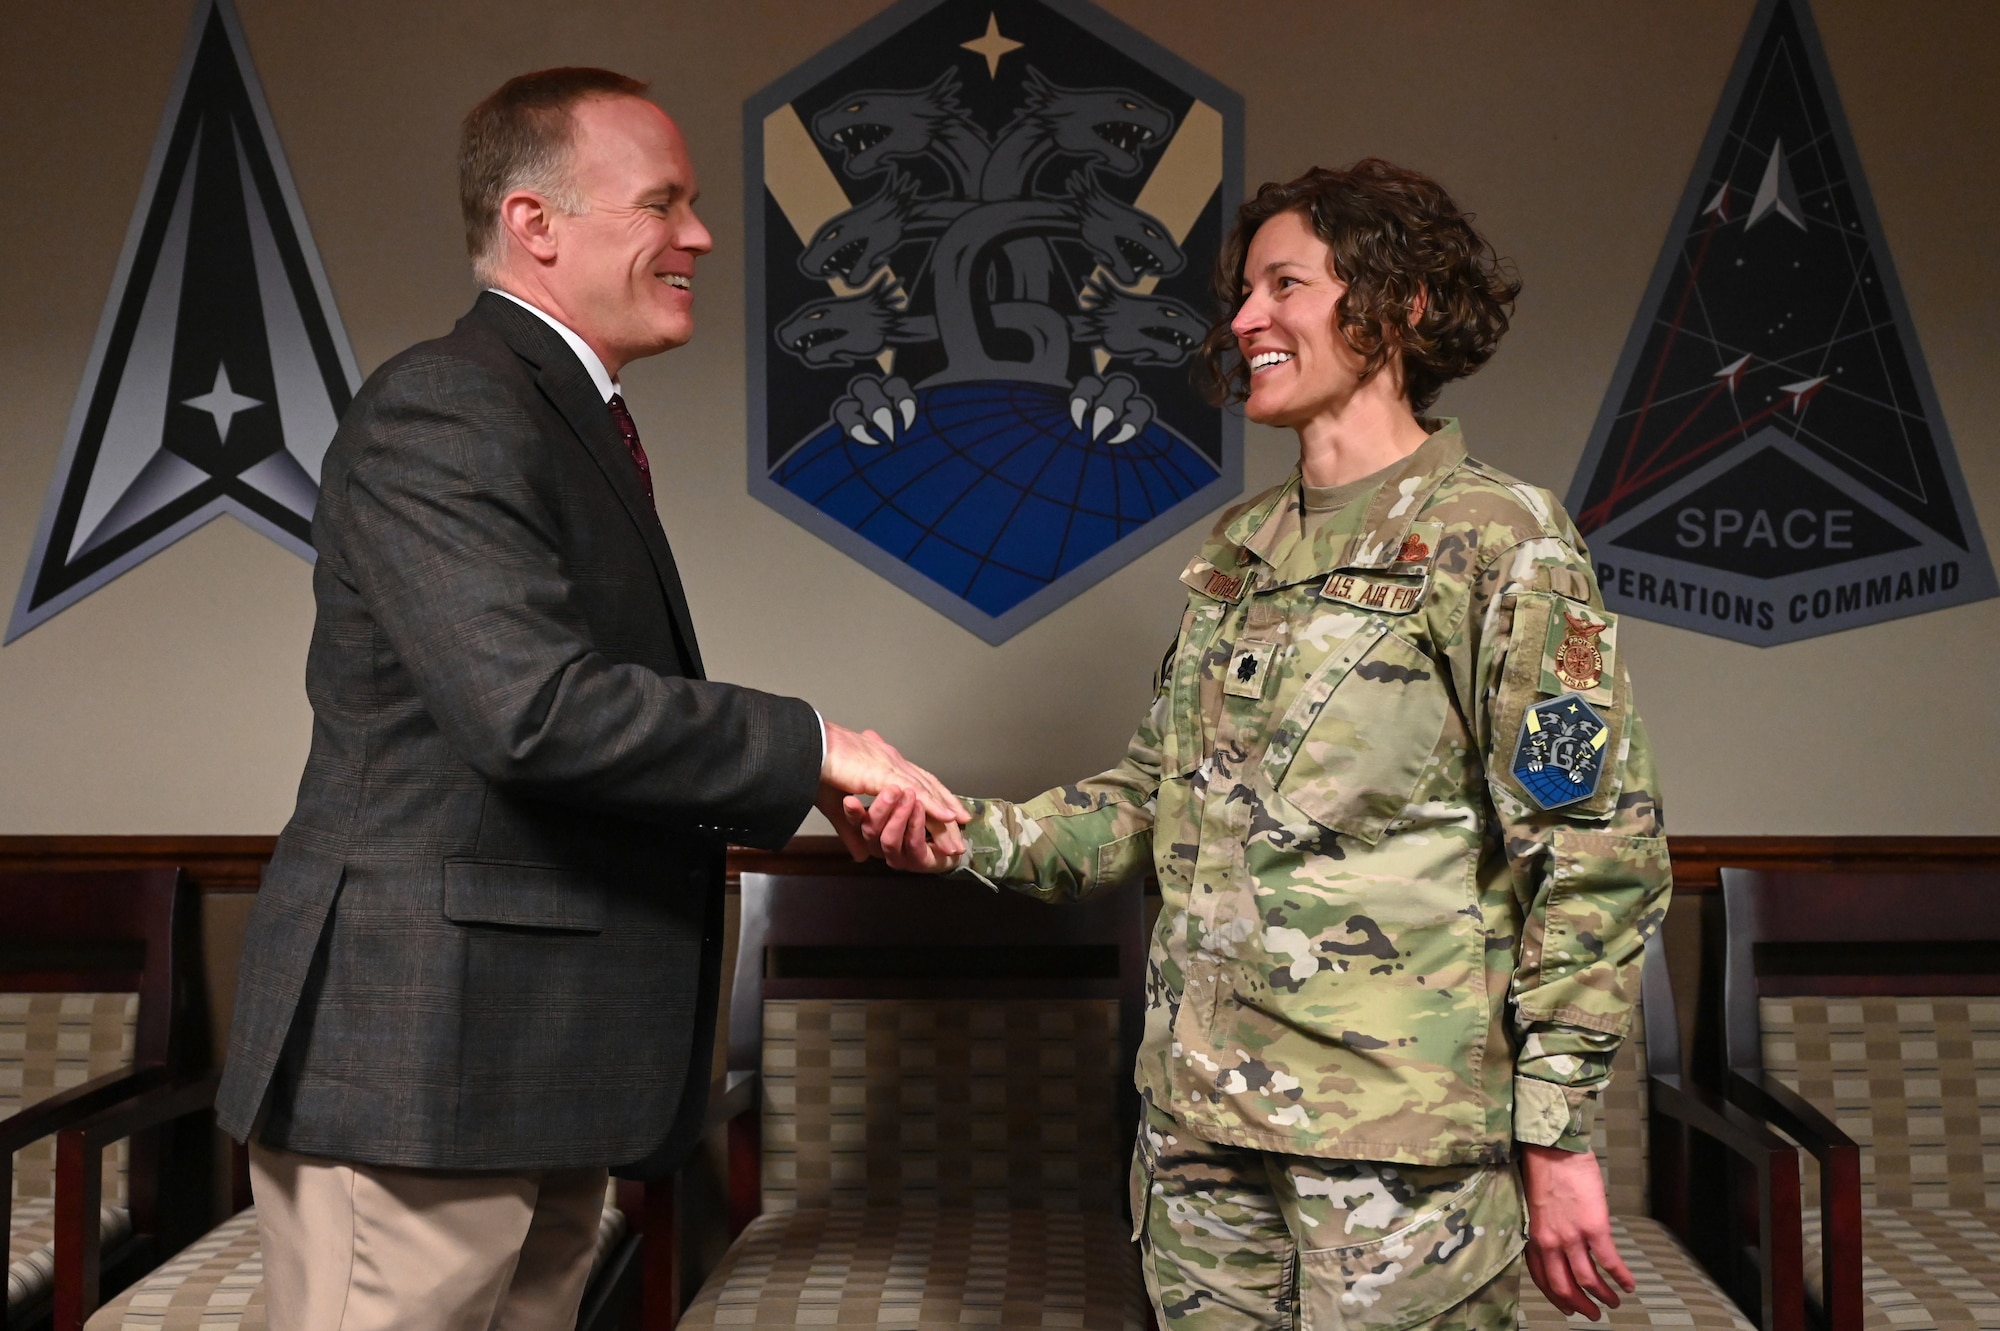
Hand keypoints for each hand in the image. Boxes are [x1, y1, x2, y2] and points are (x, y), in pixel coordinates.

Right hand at [819, 721, 967, 856]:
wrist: (803, 751)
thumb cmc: (814, 768)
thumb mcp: (838, 807)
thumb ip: (853, 831)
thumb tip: (861, 854)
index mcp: (881, 763)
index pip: (915, 780)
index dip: (933, 796)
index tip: (948, 811)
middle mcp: (890, 761)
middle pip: (927, 786)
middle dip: (946, 806)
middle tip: (963, 824)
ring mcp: (889, 766)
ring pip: (925, 792)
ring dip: (944, 813)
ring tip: (960, 830)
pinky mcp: (883, 773)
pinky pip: (914, 791)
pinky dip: (932, 804)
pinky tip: (946, 816)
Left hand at [1519, 1143, 1633, 1319]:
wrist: (1554, 1148)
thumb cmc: (1543, 1169)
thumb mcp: (1534, 1207)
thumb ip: (1543, 1229)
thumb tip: (1556, 1245)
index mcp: (1534, 1236)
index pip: (1542, 1278)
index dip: (1556, 1297)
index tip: (1567, 1307)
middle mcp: (1550, 1242)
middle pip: (1564, 1286)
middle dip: (1580, 1305)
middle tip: (1592, 1314)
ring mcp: (1572, 1237)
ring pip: (1588, 1280)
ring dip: (1603, 1296)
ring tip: (1614, 1302)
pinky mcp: (1594, 1228)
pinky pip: (1609, 1261)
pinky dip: (1621, 1277)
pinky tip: (1629, 1284)